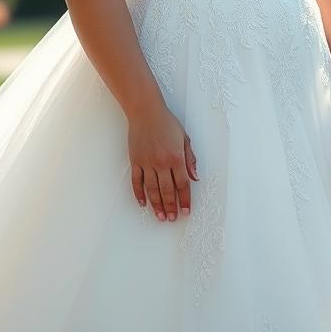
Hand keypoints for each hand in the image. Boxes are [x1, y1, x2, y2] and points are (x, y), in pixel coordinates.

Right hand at [127, 104, 197, 221]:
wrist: (146, 112)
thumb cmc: (167, 123)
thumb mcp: (184, 138)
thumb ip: (190, 159)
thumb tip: (195, 177)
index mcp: (176, 157)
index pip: (182, 184)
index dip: (184, 199)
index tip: (185, 212)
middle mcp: (161, 162)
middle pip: (167, 190)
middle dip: (171, 206)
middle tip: (171, 219)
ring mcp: (147, 163)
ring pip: (152, 189)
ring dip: (156, 204)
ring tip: (160, 216)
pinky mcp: (135, 161)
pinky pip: (136, 181)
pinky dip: (139, 193)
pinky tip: (142, 203)